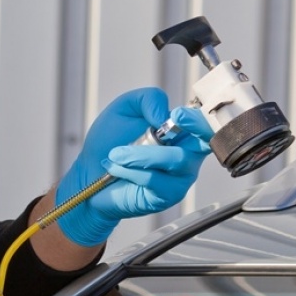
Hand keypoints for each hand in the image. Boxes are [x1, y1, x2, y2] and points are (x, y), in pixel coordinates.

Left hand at [56, 87, 213, 246]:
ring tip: (116, 154)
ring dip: (141, 154)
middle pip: (203, 142)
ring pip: (174, 160)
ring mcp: (180, 177)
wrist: (90, 173)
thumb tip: (166, 115)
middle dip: (193, 130)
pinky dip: (131, 171)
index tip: (178, 115)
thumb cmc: (109, 142)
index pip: (205, 124)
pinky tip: (116, 169)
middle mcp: (187, 154)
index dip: (199, 119)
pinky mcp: (168, 195)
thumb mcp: (125, 109)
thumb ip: (148, 99)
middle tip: (169, 123)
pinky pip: (155, 180)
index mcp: (181, 131)